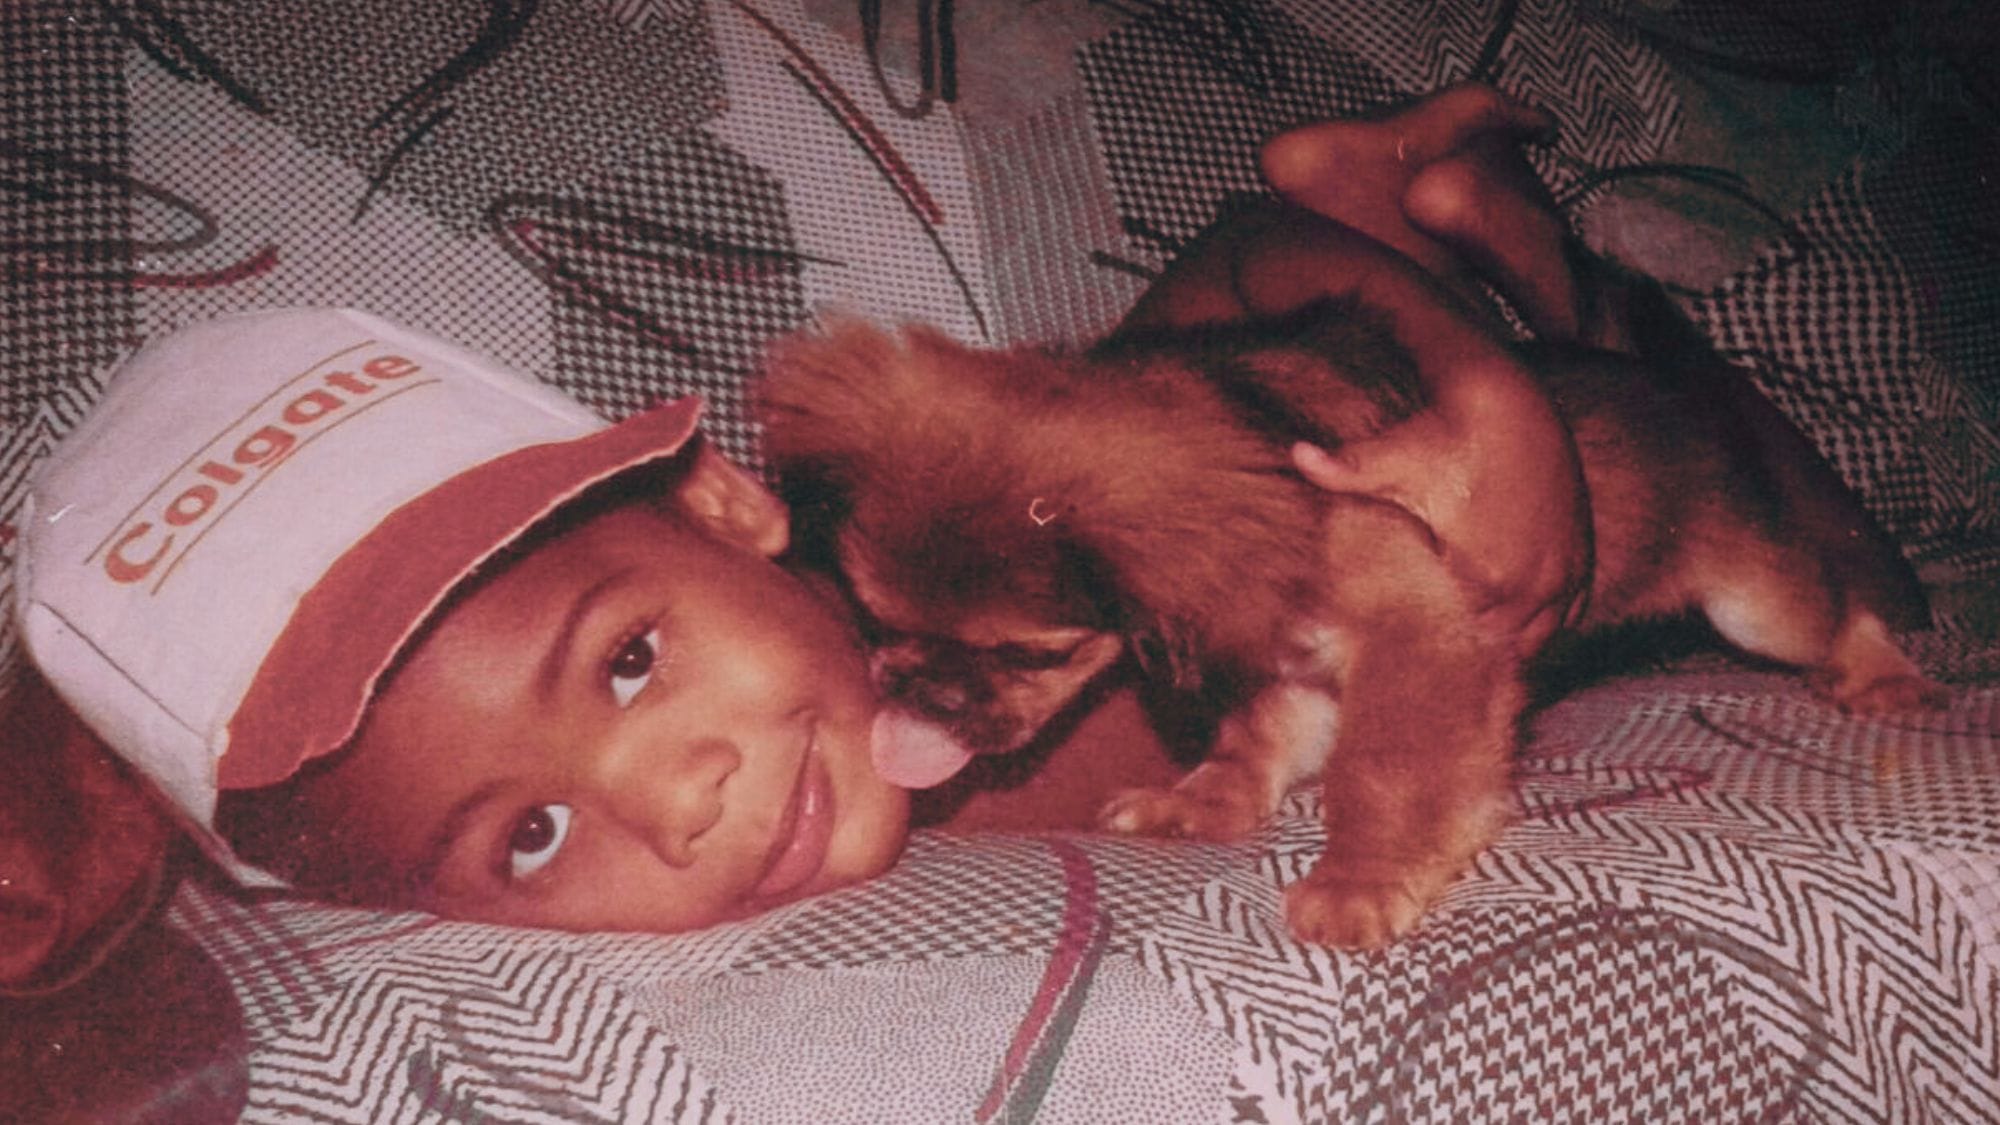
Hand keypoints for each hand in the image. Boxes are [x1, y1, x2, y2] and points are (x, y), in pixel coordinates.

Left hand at [1292, 355, 1589, 651]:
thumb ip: (1346, 470)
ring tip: (1464, 648)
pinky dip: (1538, 628)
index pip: (1451, 642)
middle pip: (1490, 650)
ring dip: (1500, 646)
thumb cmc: (1446, 432)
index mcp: (1484, 577)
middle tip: (1428, 664)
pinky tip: (1506, 627)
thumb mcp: (1394, 454)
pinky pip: (1564, 622)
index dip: (1424, 650)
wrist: (1513, 400)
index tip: (1402, 659)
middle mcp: (1531, 587)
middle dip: (1460, 653)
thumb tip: (1297, 455)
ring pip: (1531, 644)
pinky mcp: (1580, 567)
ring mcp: (1562, 579)